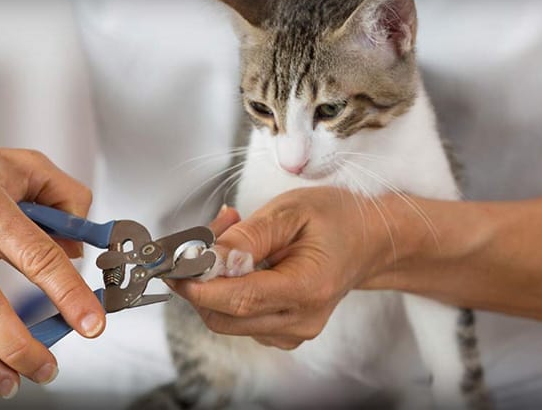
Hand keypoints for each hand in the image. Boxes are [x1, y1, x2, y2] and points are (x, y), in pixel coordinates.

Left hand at [170, 187, 393, 349]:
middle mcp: (301, 320)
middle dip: (200, 282)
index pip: (240, 299)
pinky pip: (240, 319)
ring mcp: (292, 332)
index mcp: (308, 288)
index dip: (199, 285)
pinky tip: (242, 261)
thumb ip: (249, 236)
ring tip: (231, 239)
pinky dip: (228, 291)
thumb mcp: (292, 210)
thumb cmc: (335, 219)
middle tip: (201, 240)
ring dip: (214, 284)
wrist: (368, 240)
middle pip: (225, 317)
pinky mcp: (283, 332)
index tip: (173, 265)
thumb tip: (208, 258)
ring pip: (228, 320)